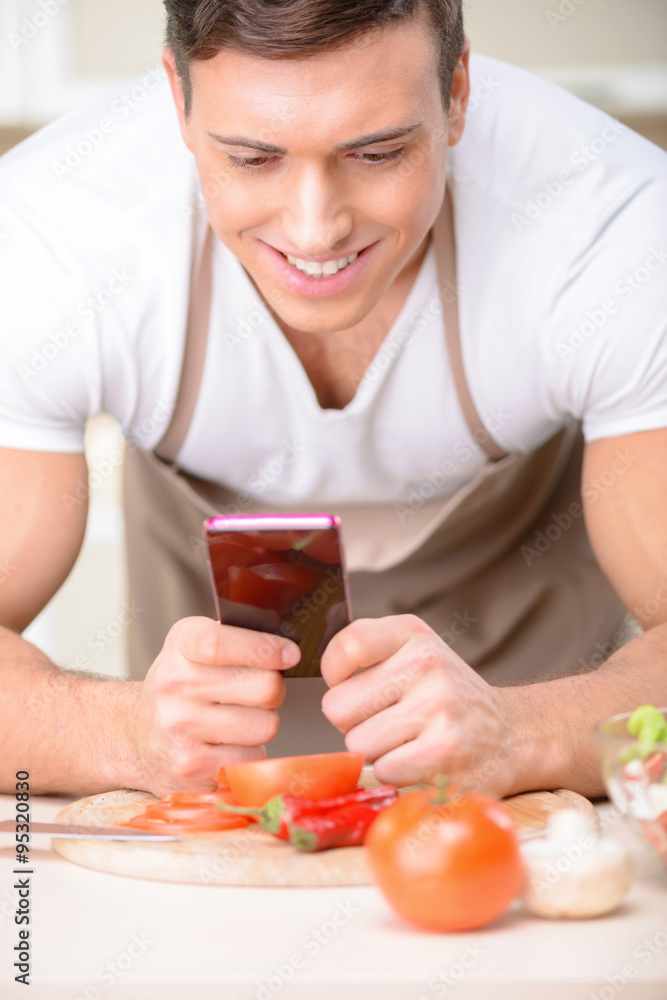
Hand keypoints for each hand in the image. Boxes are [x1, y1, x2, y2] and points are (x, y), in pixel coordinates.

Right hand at [127, 617, 300, 795]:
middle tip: (259, 691)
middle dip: (274, 689)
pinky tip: (228, 744)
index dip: (266, 647)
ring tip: (240, 719)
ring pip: (266, 725)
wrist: (137, 736)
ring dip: (263, 723)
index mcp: (180, 645)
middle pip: (264, 686)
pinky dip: (249, 752)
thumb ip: (236, 638)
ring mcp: (181, 727)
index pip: (222, 642)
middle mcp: (175, 684)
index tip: (290, 653)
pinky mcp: (192, 766)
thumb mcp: (195, 648)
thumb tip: (285, 647)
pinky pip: (252, 757)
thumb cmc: (180, 688)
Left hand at [320, 615, 517, 795]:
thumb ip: (368, 651)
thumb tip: (314, 671)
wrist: (512, 734)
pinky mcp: (444, 752)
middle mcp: (427, 664)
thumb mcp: (416, 652)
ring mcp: (437, 707)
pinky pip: (383, 770)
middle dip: (354, 722)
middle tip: (388, 720)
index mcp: (414, 634)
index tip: (348, 682)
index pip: (347, 645)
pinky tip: (420, 761)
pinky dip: (395, 773)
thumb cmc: (448, 695)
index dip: (334, 672)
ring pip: (357, 743)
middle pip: (337, 707)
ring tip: (408, 740)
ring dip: (375, 751)